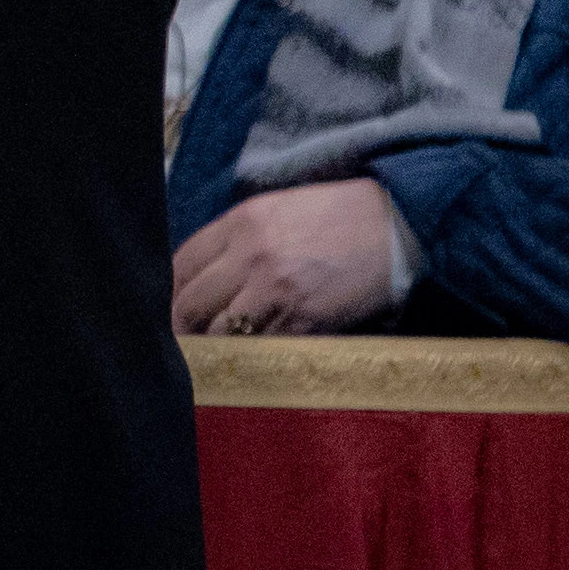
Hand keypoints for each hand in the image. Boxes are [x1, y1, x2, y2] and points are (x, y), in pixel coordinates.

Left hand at [173, 177, 405, 336]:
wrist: (400, 226)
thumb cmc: (339, 216)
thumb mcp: (277, 210)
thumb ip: (236, 238)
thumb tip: (205, 273)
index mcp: (240, 223)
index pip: (179, 264)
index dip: (168, 292)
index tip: (169, 308)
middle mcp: (251, 256)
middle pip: (190, 303)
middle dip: (180, 326)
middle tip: (180, 341)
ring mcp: (277, 291)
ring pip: (221, 332)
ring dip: (213, 346)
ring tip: (210, 356)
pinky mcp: (306, 320)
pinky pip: (263, 347)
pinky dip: (252, 356)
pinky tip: (250, 359)